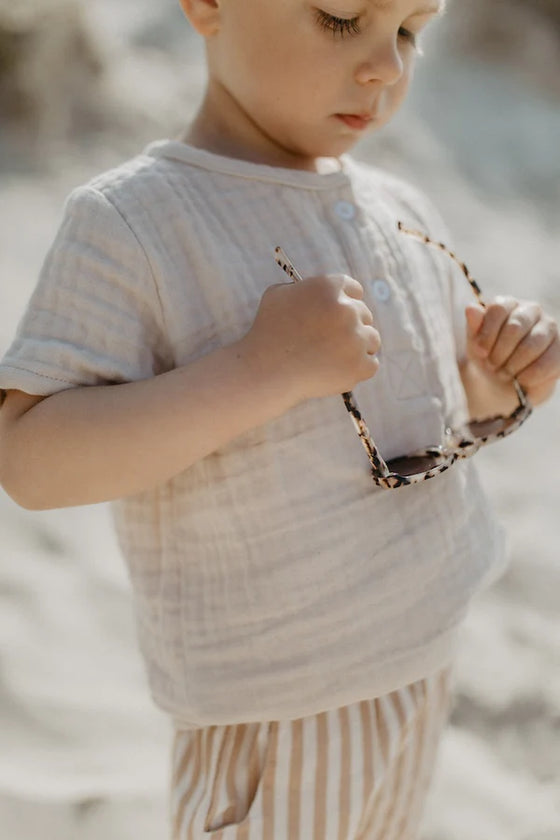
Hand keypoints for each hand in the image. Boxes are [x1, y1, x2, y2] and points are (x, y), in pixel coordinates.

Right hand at [241, 274, 380, 403]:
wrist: (265, 371)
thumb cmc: (267, 333)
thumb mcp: (276, 295)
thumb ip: (301, 288)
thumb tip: (316, 290)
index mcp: (329, 287)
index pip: (354, 290)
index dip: (347, 302)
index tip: (340, 315)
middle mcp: (347, 309)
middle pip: (364, 315)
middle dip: (350, 326)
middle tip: (333, 341)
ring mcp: (356, 338)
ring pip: (372, 340)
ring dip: (358, 347)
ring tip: (337, 357)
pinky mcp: (359, 365)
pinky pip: (371, 365)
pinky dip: (358, 370)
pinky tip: (340, 371)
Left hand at [465, 296, 559, 404]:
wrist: (503, 383)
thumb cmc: (488, 357)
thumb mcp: (475, 343)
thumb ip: (474, 326)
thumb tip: (471, 308)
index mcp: (508, 304)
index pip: (498, 308)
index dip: (487, 333)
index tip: (481, 352)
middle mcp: (531, 310)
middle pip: (515, 326)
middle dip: (500, 352)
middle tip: (493, 366)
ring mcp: (549, 327)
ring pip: (532, 344)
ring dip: (514, 365)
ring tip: (506, 374)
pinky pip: (550, 360)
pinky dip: (532, 375)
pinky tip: (522, 379)